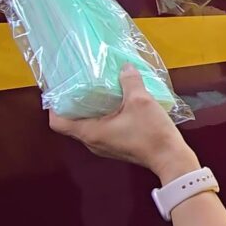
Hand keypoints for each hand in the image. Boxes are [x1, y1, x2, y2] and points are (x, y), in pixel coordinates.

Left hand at [49, 65, 199, 184]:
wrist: (171, 158)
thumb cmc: (151, 132)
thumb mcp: (141, 101)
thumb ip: (130, 82)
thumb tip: (125, 67)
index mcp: (90, 132)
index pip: (58, 122)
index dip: (55, 106)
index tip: (60, 90)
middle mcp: (92, 142)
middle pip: (72, 122)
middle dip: (74, 103)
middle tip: (81, 84)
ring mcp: (104, 146)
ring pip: (88, 125)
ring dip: (91, 109)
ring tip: (99, 90)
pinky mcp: (116, 146)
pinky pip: (102, 129)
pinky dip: (103, 116)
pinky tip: (117, 103)